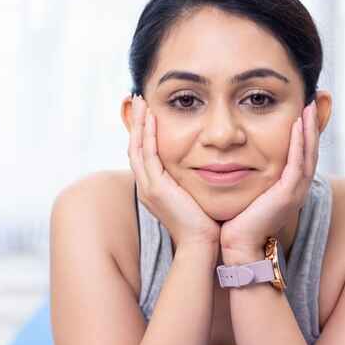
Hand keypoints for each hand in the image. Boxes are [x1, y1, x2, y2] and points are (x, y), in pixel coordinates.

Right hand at [127, 94, 220, 250]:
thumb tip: (209, 166)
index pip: (145, 154)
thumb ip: (195, 180)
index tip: (149, 112)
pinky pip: (148, 154)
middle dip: (137, 122)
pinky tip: (152, 117)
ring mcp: (148, 187)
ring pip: (137, 147)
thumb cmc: (206, 223)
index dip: (144, 132)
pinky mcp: (154, 188)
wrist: (202, 244)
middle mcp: (147, 186)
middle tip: (139, 99)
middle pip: (135, 147)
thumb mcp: (197, 195)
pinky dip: (148, 134)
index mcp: (155, 188)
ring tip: (141, 101)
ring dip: (139, 123)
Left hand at [220, 100, 319, 261]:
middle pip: (310, 151)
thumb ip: (248, 175)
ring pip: (308, 154)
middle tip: (312, 101)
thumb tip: (235, 159)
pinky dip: (299, 144)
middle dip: (312, 125)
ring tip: (307, 107)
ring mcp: (295, 192)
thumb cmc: (236, 221)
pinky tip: (297, 125)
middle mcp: (296, 189)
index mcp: (288, 188)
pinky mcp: (288, 195)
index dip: (304, 133)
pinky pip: (298, 164)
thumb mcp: (246, 191)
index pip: (301, 154)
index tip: (300, 110)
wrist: (237, 247)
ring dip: (309, 129)